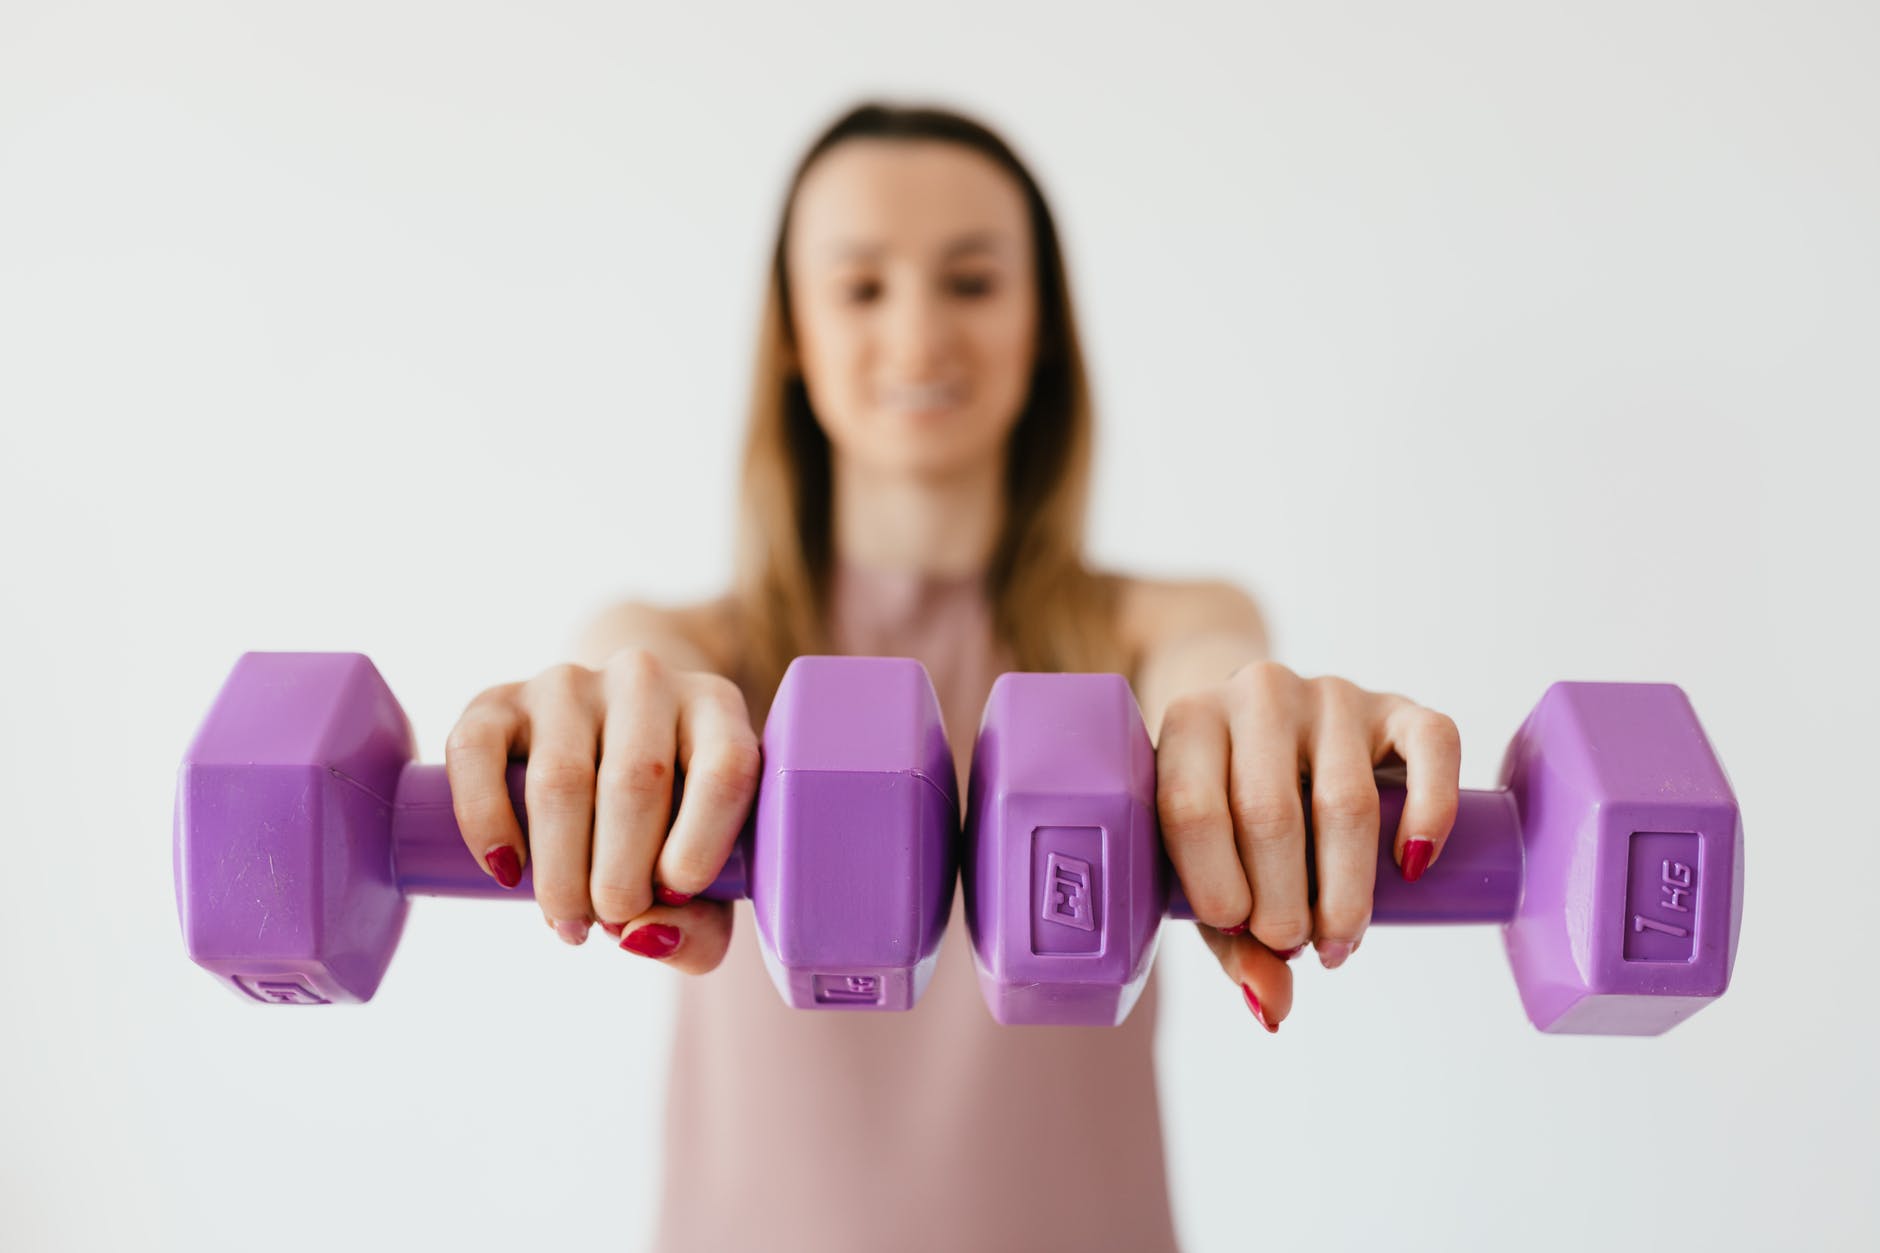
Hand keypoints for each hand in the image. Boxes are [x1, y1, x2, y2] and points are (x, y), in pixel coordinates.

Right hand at [444, 648, 761, 969]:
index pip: (725, 768)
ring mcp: (568, 683)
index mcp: (716, 709)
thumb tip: (641, 936)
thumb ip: (699, 925)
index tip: (674, 893)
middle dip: (620, 876)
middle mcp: (645, 680)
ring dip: (560, 870)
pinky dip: (486, 822)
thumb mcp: (705, 872)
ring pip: (560, 778)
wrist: (604, 740)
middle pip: (636, 781)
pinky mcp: (499, 699)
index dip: (701, 843)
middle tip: (610, 922)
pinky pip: (477, 752)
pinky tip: (507, 871)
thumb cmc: (669, 823)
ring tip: (567, 921)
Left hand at [1155, 661, 1461, 1031]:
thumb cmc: (1226, 805)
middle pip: (1270, 812)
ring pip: (1346, 798)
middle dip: (1284, 901)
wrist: (1261, 718)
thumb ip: (1229, 936)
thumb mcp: (1208, 861)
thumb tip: (1273, 1009)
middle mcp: (1257, 695)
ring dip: (1348, 889)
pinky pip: (1432, 747)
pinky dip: (1429, 813)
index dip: (1214, 883)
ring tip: (1339, 941)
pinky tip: (1413, 866)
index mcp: (1189, 723)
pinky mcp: (1398, 707)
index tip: (1237, 930)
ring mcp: (1331, 695)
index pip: (1192, 807)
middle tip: (1293, 946)